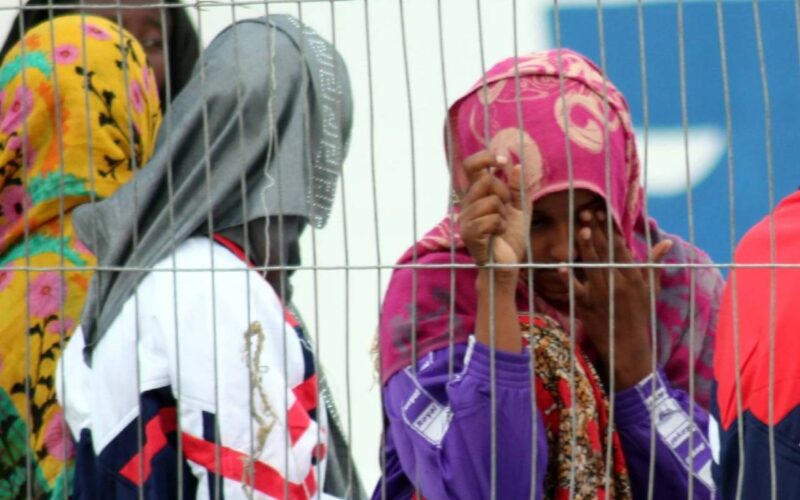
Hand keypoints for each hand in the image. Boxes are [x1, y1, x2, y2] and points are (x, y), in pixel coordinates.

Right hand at [459, 151, 530, 285]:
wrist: (508, 264)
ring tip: (502, 226)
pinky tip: (498, 234)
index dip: (484, 158)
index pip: (470, 167)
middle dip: (504, 194)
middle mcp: (466, 205)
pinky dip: (501, 226)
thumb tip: (515, 166)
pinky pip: (491, 218)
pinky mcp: (468, 233)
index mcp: (476, 196)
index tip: (502, 160)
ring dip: (504, 214)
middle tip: (507, 210)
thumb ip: (517, 188)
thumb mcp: (520, 209)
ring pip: (491, 201)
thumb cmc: (511, 238)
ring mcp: (465, 219)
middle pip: (485, 181)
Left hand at [558, 209, 672, 389]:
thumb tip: (667, 243)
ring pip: (593, 266)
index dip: (609, 228)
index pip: (620, 247)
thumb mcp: (651, 289)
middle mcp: (619, 282)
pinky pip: (576, 291)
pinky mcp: (588, 306)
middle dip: (596, 231)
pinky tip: (562, 267)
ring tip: (582, 229)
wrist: (628, 347)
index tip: (601, 211)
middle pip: (606, 252)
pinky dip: (569, 280)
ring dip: (587, 247)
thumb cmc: (639, 316)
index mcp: (633, 276)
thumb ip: (655, 264)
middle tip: (585, 211)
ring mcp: (603, 294)